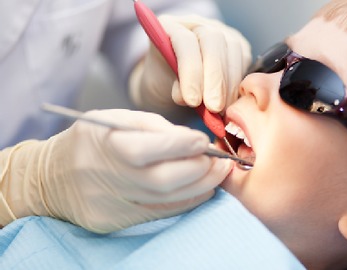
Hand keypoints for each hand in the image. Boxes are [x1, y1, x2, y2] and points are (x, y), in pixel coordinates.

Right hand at [0, 109, 232, 232]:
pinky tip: (201, 190)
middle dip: (200, 171)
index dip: (183, 146)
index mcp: (105, 145)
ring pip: (165, 200)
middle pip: (163, 180)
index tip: (205, 142)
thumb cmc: (91, 140)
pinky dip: (185, 202)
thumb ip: (155, 127)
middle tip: (221, 161)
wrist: (52, 176)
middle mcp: (107, 178)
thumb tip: (194, 141)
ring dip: (199, 187)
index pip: (149, 148)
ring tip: (217, 174)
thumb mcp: (115, 118)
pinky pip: (159, 214)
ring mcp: (110, 204)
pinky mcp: (115, 221)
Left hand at [129, 14, 251, 115]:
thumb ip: (175, 89)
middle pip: (213, 41)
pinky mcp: (238, 45)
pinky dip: (238, 85)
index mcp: (170, 26)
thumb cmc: (164, 83)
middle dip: (214, 78)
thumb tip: (195, 100)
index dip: (191, 71)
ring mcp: (220, 31)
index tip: (192, 100)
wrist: (175, 81)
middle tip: (213, 107)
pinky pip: (244, 61)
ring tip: (221, 111)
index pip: (185, 42)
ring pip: (233, 51)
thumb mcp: (161, 86)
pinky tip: (230, 103)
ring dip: (228, 86)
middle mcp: (197, 23)